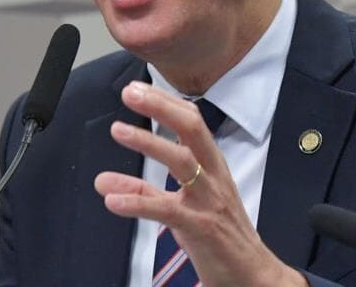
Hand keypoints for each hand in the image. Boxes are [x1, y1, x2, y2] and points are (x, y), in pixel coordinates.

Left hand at [94, 81, 307, 286]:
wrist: (252, 275)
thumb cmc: (218, 235)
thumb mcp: (180, 207)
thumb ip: (144, 191)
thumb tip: (103, 182)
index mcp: (212, 165)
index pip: (191, 121)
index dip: (165, 101)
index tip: (138, 88)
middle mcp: (213, 176)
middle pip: (192, 129)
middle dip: (160, 107)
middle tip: (131, 93)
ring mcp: (209, 200)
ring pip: (182, 161)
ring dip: (148, 142)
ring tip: (118, 130)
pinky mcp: (202, 228)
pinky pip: (168, 210)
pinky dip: (139, 202)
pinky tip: (113, 200)